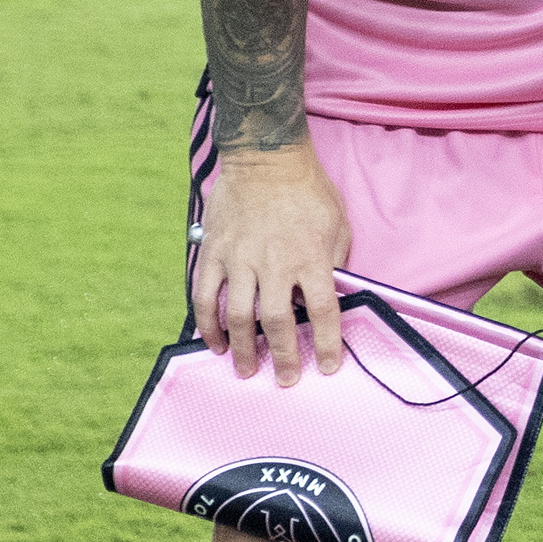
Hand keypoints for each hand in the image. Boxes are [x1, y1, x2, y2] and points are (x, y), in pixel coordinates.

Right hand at [196, 146, 353, 383]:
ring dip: (242, 349)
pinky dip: (208, 324)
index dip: (329, 344)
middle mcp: (275, 264)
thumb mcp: (338, 227)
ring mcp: (239, 260)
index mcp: (311, 258)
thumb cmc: (309, 193)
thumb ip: (334, 265)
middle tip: (284, 380)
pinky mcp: (213, 254)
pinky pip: (204, 297)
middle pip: (278, 323)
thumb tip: (333, 300)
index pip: (324, 312)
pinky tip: (213, 342)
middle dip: (283, 357)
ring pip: (238, 317)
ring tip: (246, 370)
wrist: (266, 161)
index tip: (329, 368)